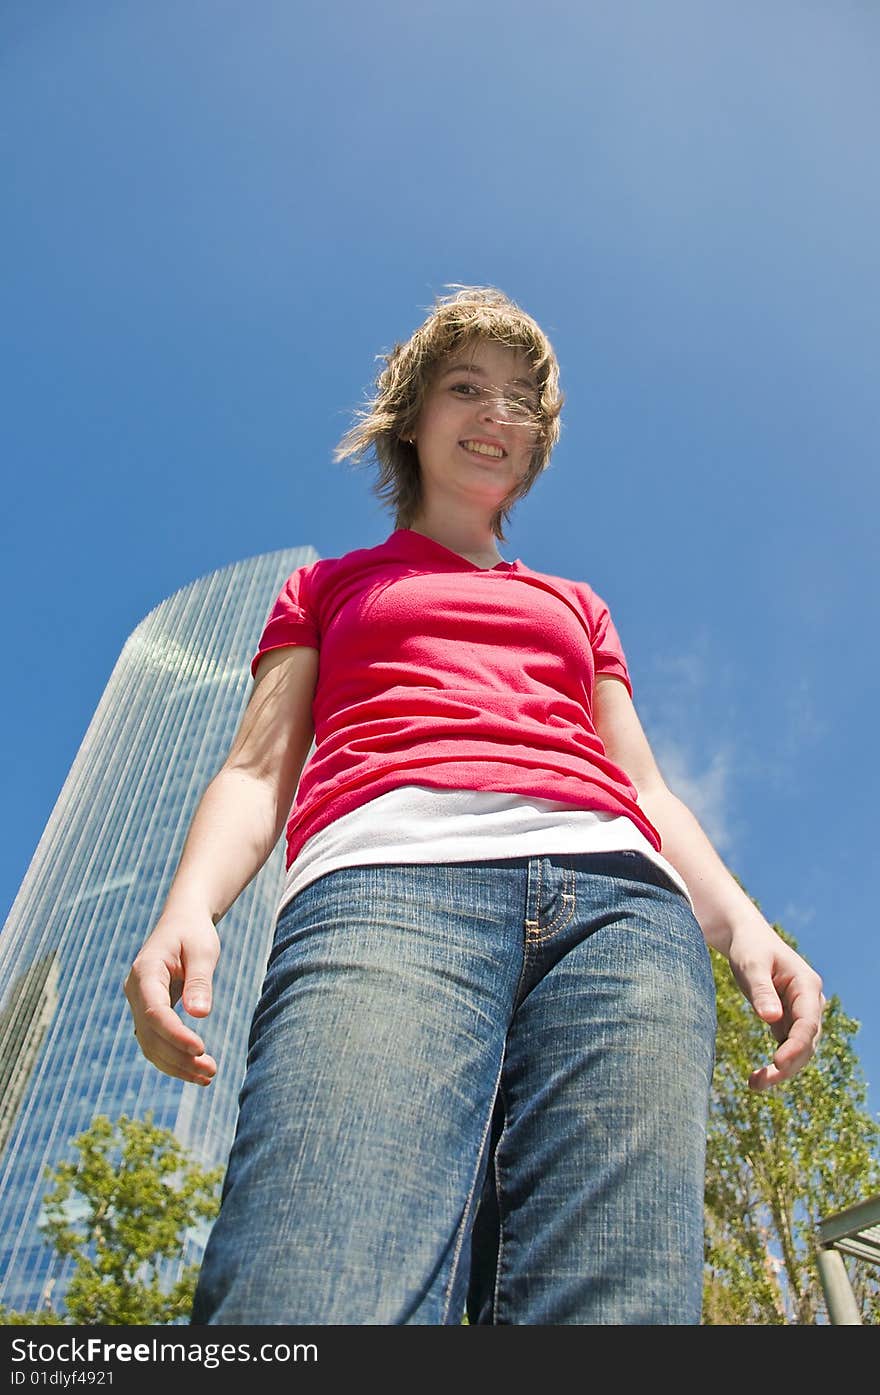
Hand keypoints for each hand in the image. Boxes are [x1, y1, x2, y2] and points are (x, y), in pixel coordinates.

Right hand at [123, 911, 220, 1084]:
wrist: (182, 922)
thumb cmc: (194, 933)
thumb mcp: (203, 950)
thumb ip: (200, 981)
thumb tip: (200, 1015)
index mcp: (145, 971)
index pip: (155, 1012)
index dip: (175, 1034)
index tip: (200, 1048)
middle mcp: (135, 991)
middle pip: (150, 1034)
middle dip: (178, 1057)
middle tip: (211, 1071)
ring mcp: (138, 1004)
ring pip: (150, 1045)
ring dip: (176, 1064)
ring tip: (208, 1076)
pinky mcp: (148, 1013)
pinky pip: (155, 1042)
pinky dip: (173, 1059)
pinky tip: (196, 1071)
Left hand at [725, 915, 825, 1090]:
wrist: (746, 938)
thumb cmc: (749, 947)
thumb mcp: (751, 965)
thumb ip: (761, 990)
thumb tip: (771, 1019)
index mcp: (807, 985)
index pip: (808, 1023)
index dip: (796, 1046)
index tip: (778, 1064)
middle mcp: (810, 1002)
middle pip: (807, 1042)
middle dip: (787, 1065)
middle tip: (759, 1082)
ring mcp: (800, 1013)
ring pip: (799, 1049)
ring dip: (782, 1070)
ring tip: (754, 1085)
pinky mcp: (787, 1020)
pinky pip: (786, 1047)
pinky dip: (776, 1064)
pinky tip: (756, 1078)